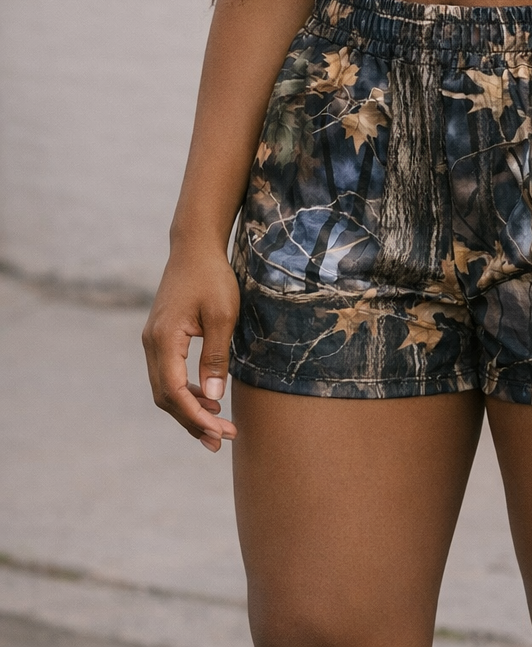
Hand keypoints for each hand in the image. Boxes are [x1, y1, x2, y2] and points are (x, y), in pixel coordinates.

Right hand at [142, 245, 239, 451]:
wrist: (194, 247)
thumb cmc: (212, 277)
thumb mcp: (222, 315)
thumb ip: (216, 356)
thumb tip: (214, 399)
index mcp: (164, 339)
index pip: (175, 392)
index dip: (197, 417)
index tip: (222, 432)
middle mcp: (151, 343)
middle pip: (166, 397)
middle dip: (192, 421)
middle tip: (221, 441)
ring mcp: (152, 341)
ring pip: (165, 388)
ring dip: (189, 410)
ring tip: (217, 427)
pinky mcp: (160, 338)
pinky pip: (168, 374)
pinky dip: (186, 392)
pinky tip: (208, 400)